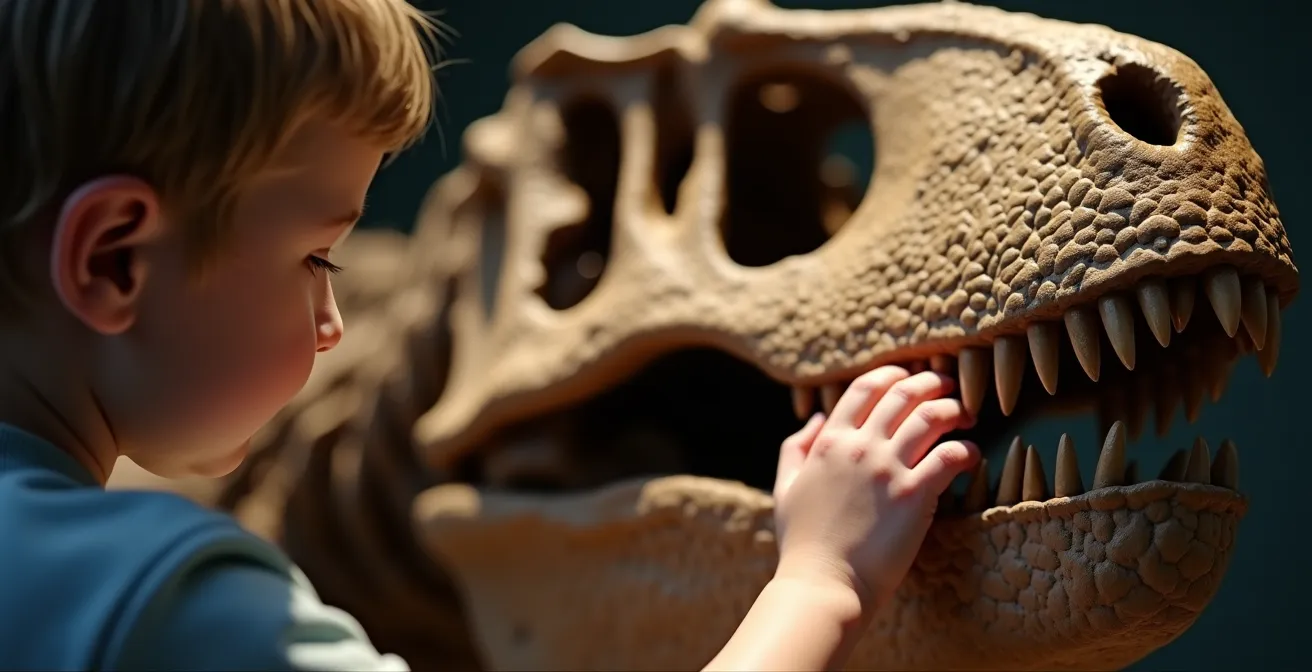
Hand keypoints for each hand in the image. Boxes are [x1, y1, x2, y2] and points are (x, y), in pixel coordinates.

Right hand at [771, 366, 979, 610]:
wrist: (823, 583)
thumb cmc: (803, 542)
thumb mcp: (786, 487)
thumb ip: (796, 448)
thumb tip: (816, 418)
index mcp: (829, 441)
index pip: (865, 387)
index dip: (892, 375)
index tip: (910, 378)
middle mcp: (860, 447)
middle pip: (903, 394)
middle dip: (931, 383)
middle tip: (948, 386)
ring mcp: (888, 469)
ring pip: (931, 417)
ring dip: (953, 409)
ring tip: (965, 414)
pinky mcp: (914, 495)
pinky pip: (950, 457)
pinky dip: (966, 450)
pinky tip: (971, 456)